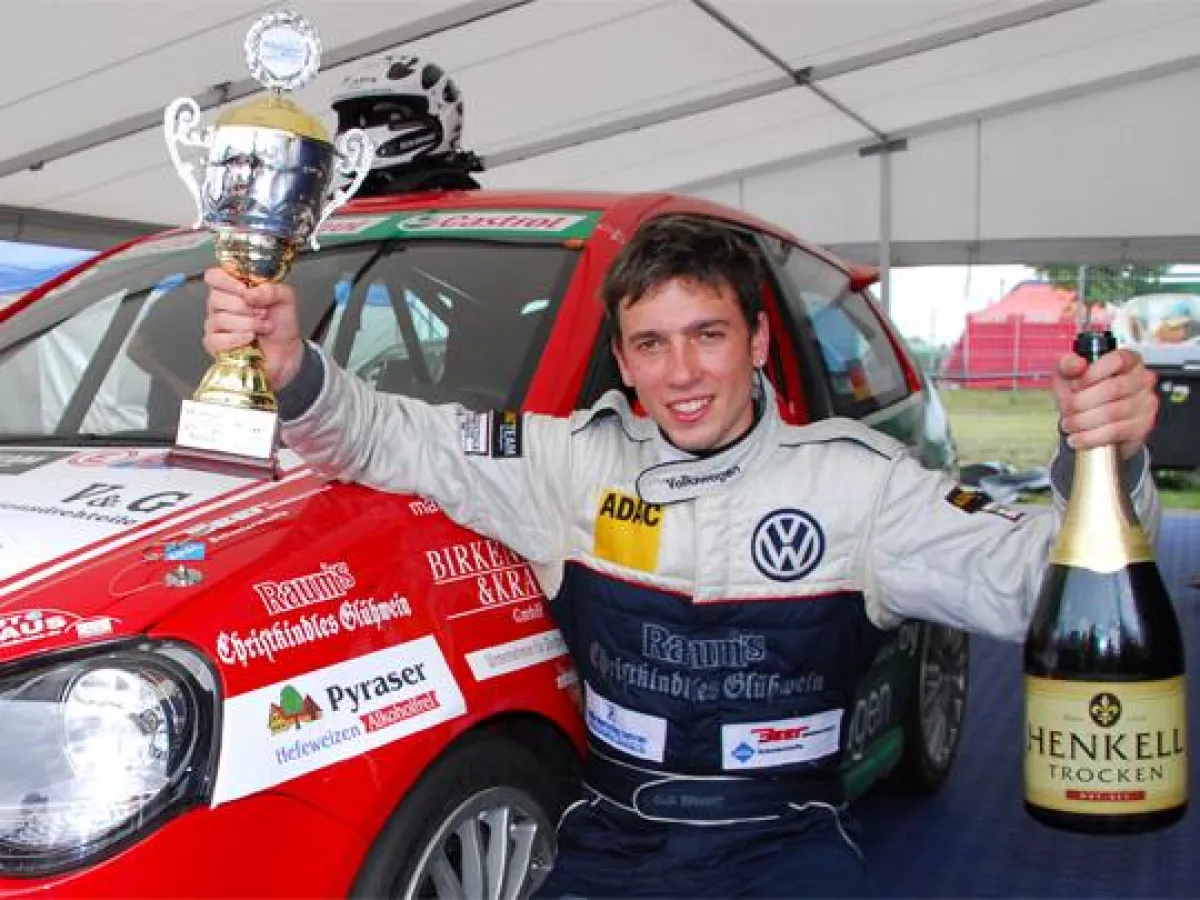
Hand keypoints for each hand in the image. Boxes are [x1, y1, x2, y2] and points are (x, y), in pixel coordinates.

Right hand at [203, 268, 304, 389]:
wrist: (288, 350)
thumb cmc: (282, 323)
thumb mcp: (285, 298)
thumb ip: (271, 289)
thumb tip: (249, 293)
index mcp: (233, 288)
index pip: (213, 276)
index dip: (227, 281)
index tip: (245, 290)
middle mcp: (220, 305)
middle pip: (215, 298)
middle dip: (243, 306)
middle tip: (262, 313)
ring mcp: (215, 325)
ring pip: (219, 319)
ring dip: (247, 323)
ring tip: (263, 327)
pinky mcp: (216, 345)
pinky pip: (216, 339)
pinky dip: (236, 338)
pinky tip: (250, 338)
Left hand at [1051, 348, 1157, 459]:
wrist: (1089, 422)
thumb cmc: (1082, 393)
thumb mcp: (1068, 374)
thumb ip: (1067, 364)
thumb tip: (1077, 364)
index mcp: (1128, 361)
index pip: (1118, 360)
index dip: (1093, 374)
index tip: (1075, 385)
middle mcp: (1142, 380)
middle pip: (1113, 388)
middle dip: (1082, 402)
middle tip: (1067, 409)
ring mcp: (1146, 404)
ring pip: (1113, 412)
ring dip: (1083, 421)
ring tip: (1069, 424)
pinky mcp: (1142, 427)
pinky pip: (1115, 432)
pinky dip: (1091, 437)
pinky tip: (1078, 438)